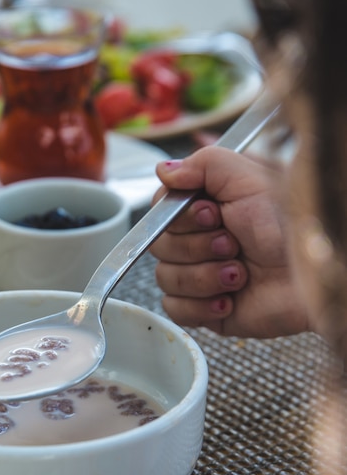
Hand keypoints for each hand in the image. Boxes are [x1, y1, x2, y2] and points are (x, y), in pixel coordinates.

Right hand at [150, 146, 308, 337]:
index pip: (160, 211)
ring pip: (165, 278)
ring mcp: (200, 275)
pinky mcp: (206, 309)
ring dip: (204, 277)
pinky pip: (175, 310)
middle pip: (159, 246)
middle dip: (198, 248)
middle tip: (233, 245)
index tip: (212, 215)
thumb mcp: (249, 178)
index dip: (181, 217)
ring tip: (241, 274)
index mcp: (204, 208)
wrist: (315, 275)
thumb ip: (203, 164)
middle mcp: (199, 241)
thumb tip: (163, 170)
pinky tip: (230, 298)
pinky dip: (200, 306)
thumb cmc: (293, 225)